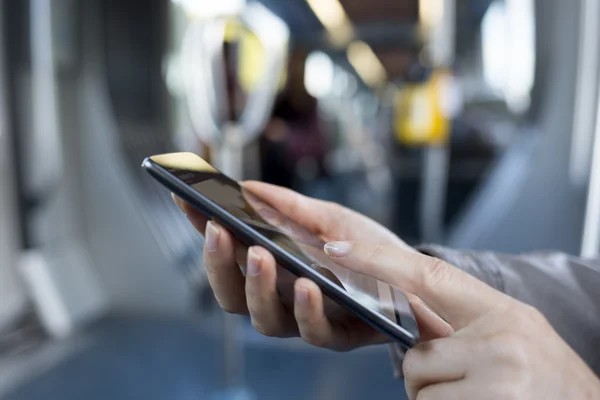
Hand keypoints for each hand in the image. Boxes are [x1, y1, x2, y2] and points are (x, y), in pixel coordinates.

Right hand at [174, 182, 450, 350]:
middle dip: (218, 262)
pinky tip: (309, 283)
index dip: (200, 227)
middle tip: (218, 230)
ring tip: (261, 254)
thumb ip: (291, 206)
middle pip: (230, 292)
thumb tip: (247, 186)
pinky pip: (313, 332)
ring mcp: (305, 317)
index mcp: (273, 265)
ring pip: (262, 317)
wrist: (415, 277)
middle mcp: (281, 295)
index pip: (227, 248)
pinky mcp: (337, 334)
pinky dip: (307, 309)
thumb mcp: (331, 218)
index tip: (183, 199)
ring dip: (257, 286)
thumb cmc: (368, 247)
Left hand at [323, 242, 599, 398]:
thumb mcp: (513, 331)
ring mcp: (496, 380)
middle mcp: (499, 341)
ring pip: (420, 390)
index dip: (376, 261)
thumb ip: (463, 319)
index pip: (426, 275)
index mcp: (501, 312)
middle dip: (427, 375)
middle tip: (466, 382)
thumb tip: (404, 311)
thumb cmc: (548, 377)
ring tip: (478, 398)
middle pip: (416, 356)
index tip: (337, 251)